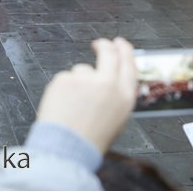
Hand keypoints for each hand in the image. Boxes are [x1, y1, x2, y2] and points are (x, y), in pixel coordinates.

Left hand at [36, 38, 135, 153]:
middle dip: (105, 46)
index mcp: (124, 96)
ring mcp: (85, 79)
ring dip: (79, 81)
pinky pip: (65, 77)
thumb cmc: (91, 139)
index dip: (125, 51)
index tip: (120, 43)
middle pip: (109, 54)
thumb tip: (112, 81)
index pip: (129, 64)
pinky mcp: (65, 78)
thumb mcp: (117, 119)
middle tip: (99, 45)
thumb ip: (116, 96)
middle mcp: (107, 84)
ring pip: (82, 70)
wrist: (67, 147)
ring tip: (74, 105)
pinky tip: (63, 104)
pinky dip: (64, 88)